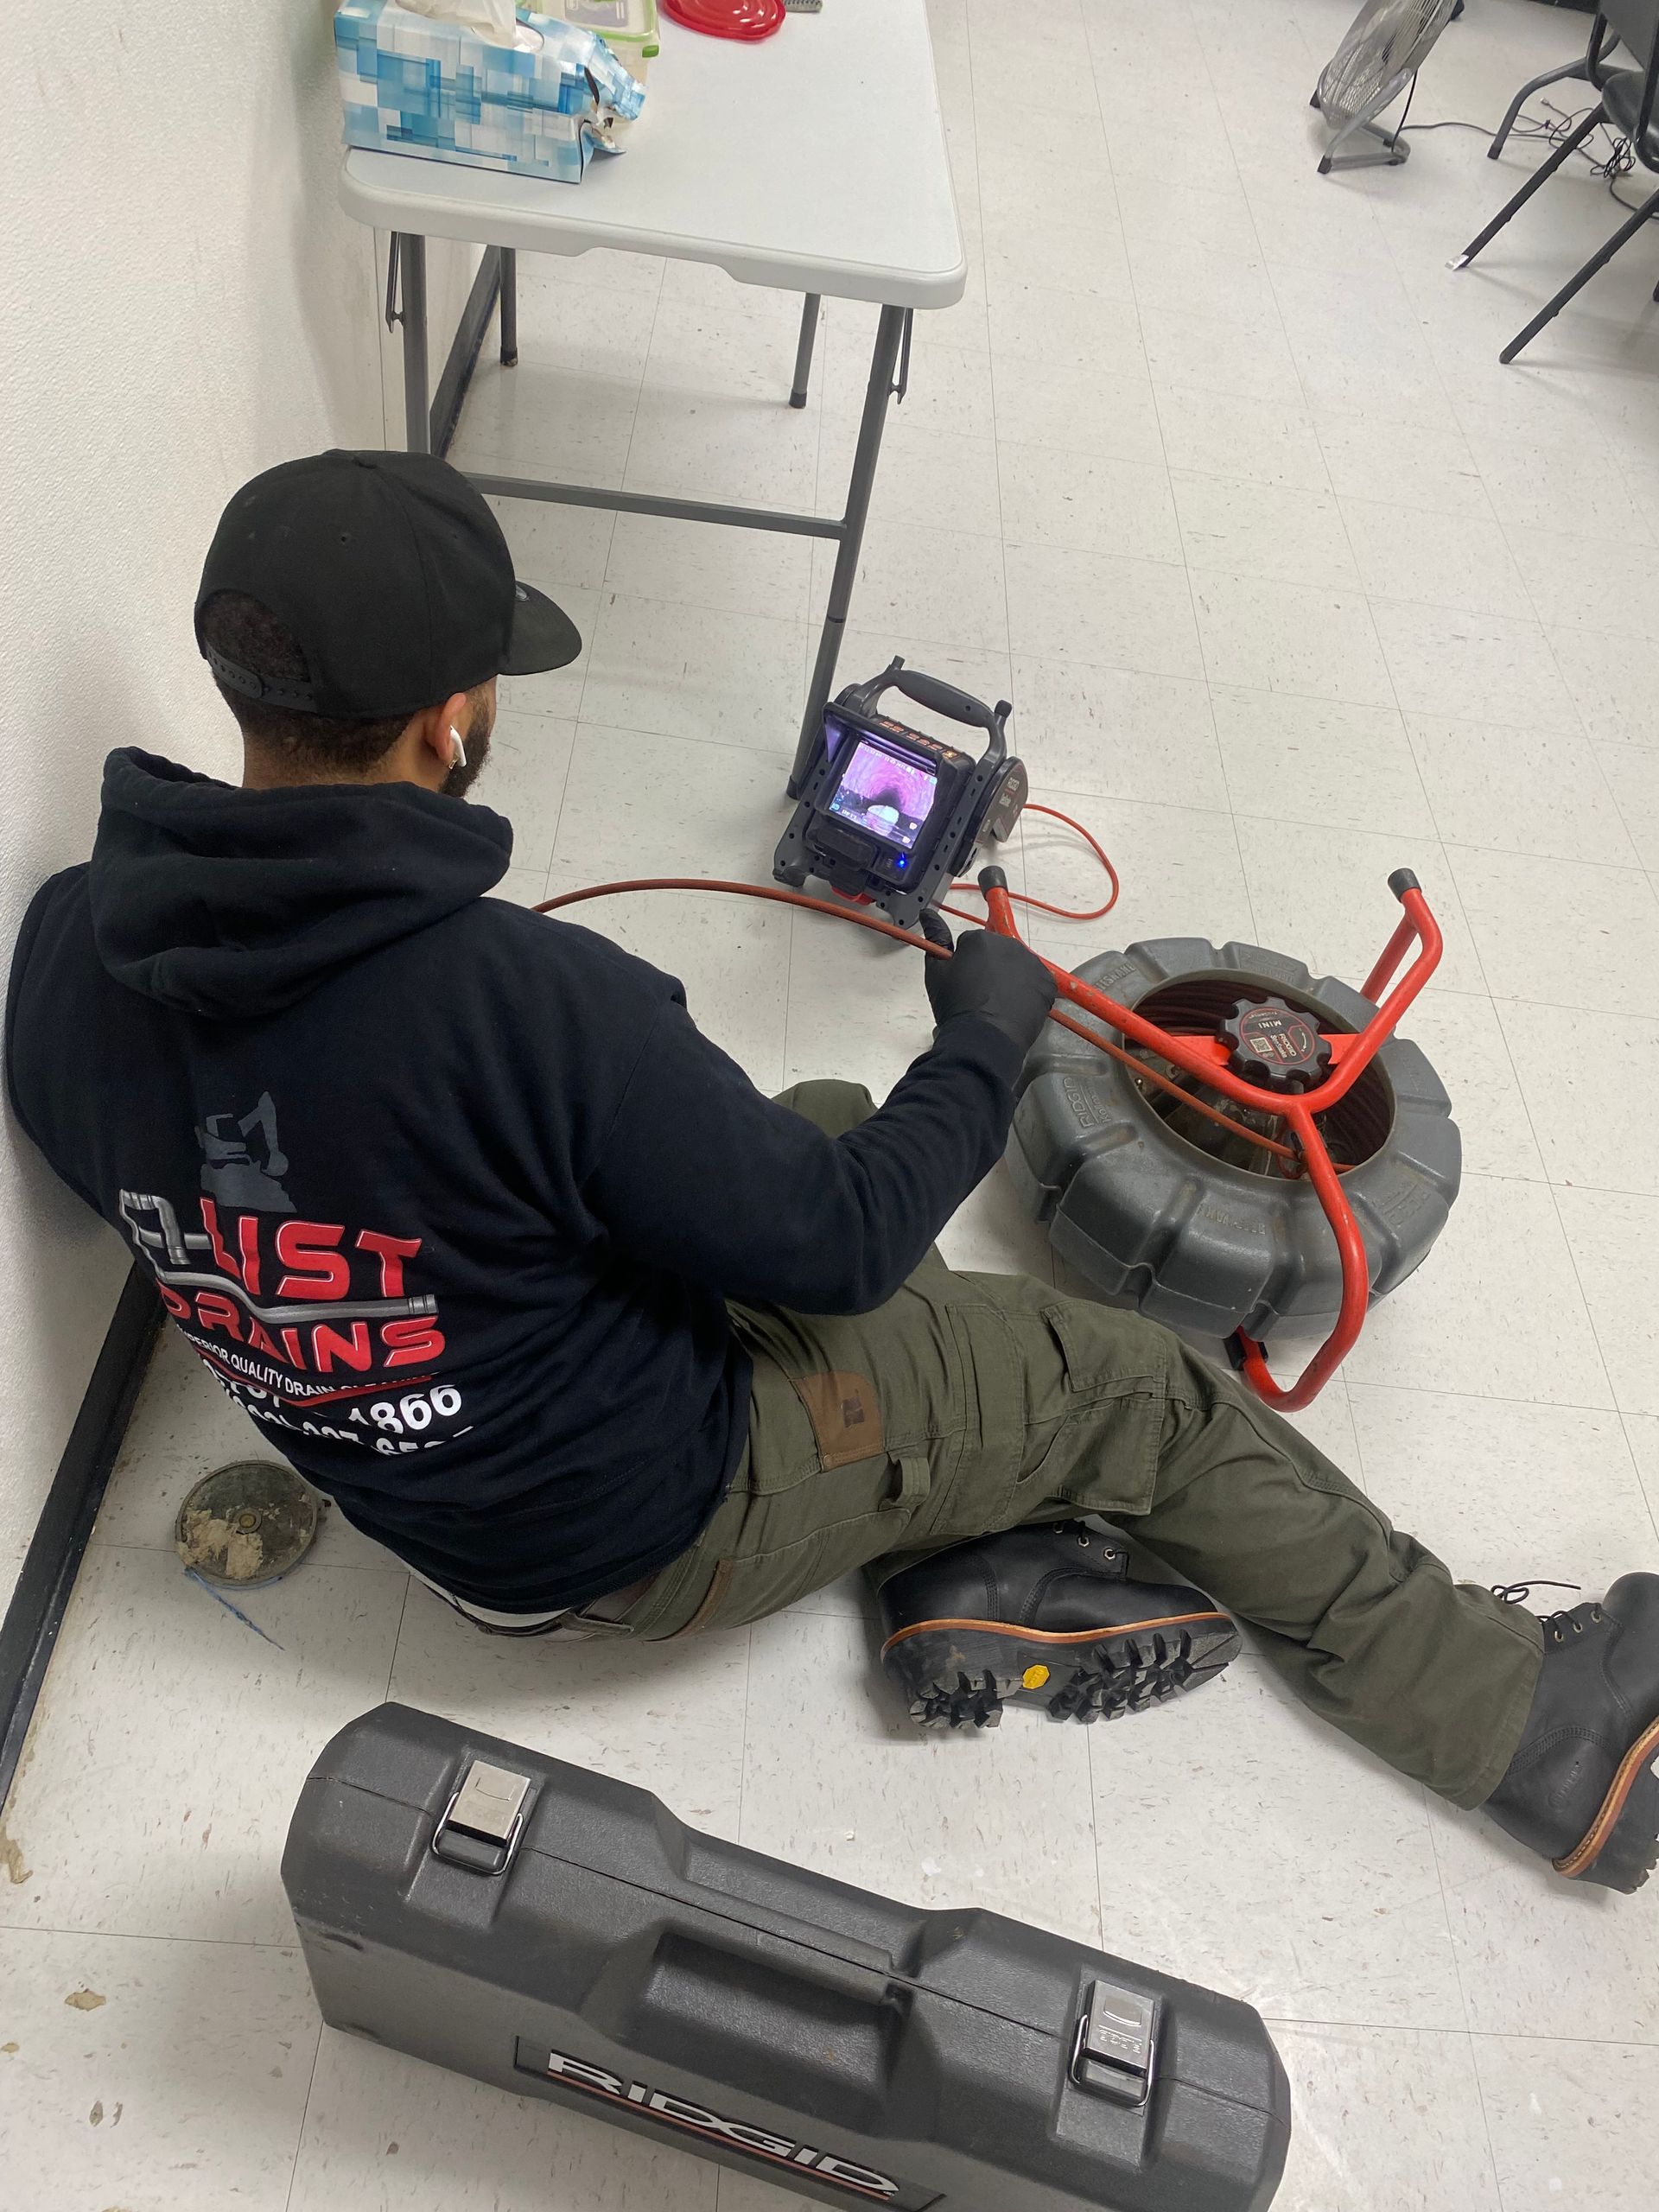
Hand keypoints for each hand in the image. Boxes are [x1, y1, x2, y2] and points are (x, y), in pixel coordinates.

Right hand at [925, 928, 1056, 1056]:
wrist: (984, 1039)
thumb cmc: (958, 1007)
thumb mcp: (936, 972)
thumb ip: (935, 938)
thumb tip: (929, 914)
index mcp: (981, 939)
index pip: (972, 944)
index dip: (965, 965)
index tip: (964, 983)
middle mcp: (1009, 945)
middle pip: (997, 953)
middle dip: (989, 968)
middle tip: (978, 994)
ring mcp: (1031, 964)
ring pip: (1017, 966)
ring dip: (1009, 979)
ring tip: (996, 1003)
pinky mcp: (1046, 983)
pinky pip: (1036, 982)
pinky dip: (1028, 992)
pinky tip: (1013, 1006)